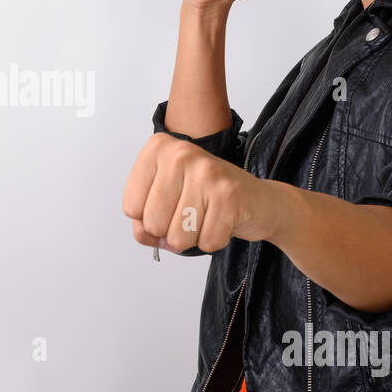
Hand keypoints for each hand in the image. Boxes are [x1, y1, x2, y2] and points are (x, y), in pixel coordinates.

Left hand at [122, 133, 274, 253]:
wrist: (261, 200)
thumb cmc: (208, 199)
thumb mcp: (166, 202)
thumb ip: (143, 221)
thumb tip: (145, 235)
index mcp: (158, 149)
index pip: (131, 207)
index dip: (148, 219)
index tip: (171, 205)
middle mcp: (180, 154)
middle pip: (152, 224)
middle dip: (171, 232)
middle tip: (192, 215)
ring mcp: (206, 173)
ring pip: (177, 237)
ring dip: (193, 239)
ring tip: (207, 217)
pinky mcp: (229, 195)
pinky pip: (206, 242)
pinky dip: (214, 241)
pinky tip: (223, 222)